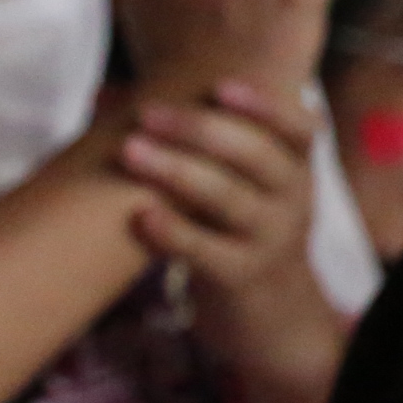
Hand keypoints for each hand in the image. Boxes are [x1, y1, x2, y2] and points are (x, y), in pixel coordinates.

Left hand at [118, 80, 342, 402]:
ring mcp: (270, 241)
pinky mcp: (242, 279)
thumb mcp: (237, 186)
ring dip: (177, 171)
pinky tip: (140, 215)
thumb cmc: (235, 230)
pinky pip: (207, 251)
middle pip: (254, 156)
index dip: (263, 106)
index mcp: (295, 169)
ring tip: (130, 151)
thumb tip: (106, 94)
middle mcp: (293, 200)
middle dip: (199, 130)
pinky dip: (173, 231)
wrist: (271, 314)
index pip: (296, 129)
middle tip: (146, 114)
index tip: (218, 87)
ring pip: (228, 199)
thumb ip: (190, 140)